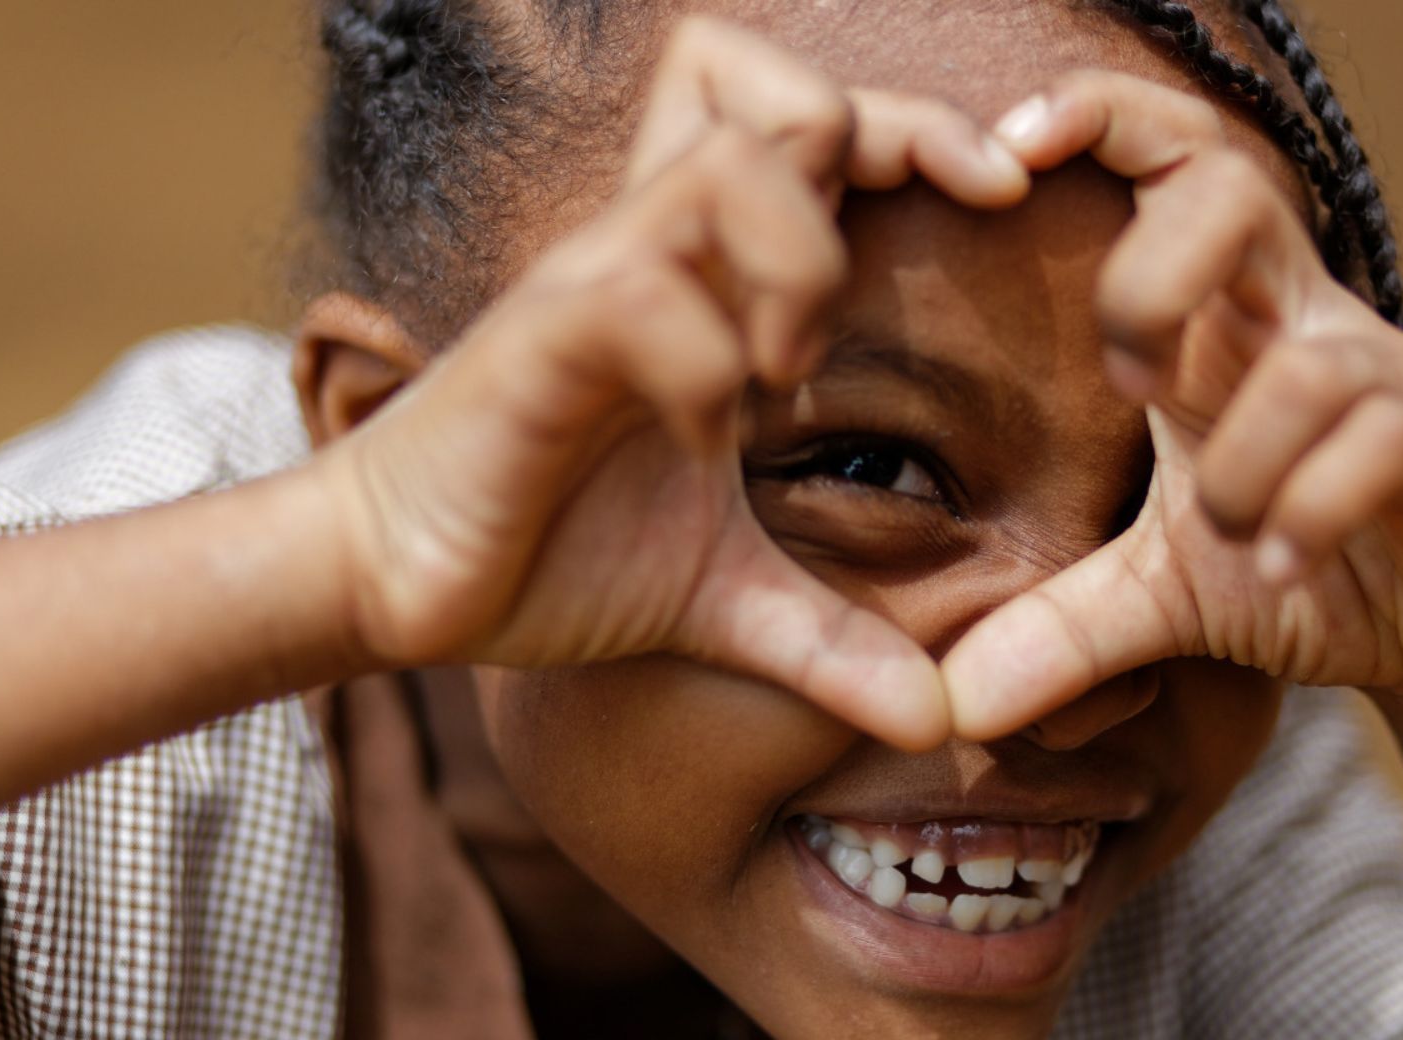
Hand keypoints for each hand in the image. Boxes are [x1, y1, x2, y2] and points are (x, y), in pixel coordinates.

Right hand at [322, 17, 1029, 749]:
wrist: (400, 588)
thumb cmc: (553, 552)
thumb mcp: (724, 596)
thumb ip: (835, 639)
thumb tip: (942, 721)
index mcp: (707, 278)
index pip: (815, 126)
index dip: (915, 127)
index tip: (1002, 199)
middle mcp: (653, 252)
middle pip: (773, 91)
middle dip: (879, 143)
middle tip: (898, 281)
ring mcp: (593, 286)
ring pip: (722, 166)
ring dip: (797, 259)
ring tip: (793, 372)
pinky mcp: (535, 348)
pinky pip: (636, 302)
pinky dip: (701, 366)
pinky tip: (704, 441)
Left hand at [942, 71, 1402, 738]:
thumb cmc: (1310, 565)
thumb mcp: (1165, 596)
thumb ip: (1057, 629)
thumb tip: (944, 708)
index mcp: (1224, 325)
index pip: (1172, 165)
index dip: (1099, 121)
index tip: (1007, 153)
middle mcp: (1303, 324)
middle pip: (1230, 191)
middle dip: (1152, 274)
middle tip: (1126, 383)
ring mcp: (1387, 381)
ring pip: (1305, 362)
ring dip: (1242, 466)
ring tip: (1235, 540)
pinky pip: (1385, 443)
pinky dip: (1317, 507)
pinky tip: (1289, 565)